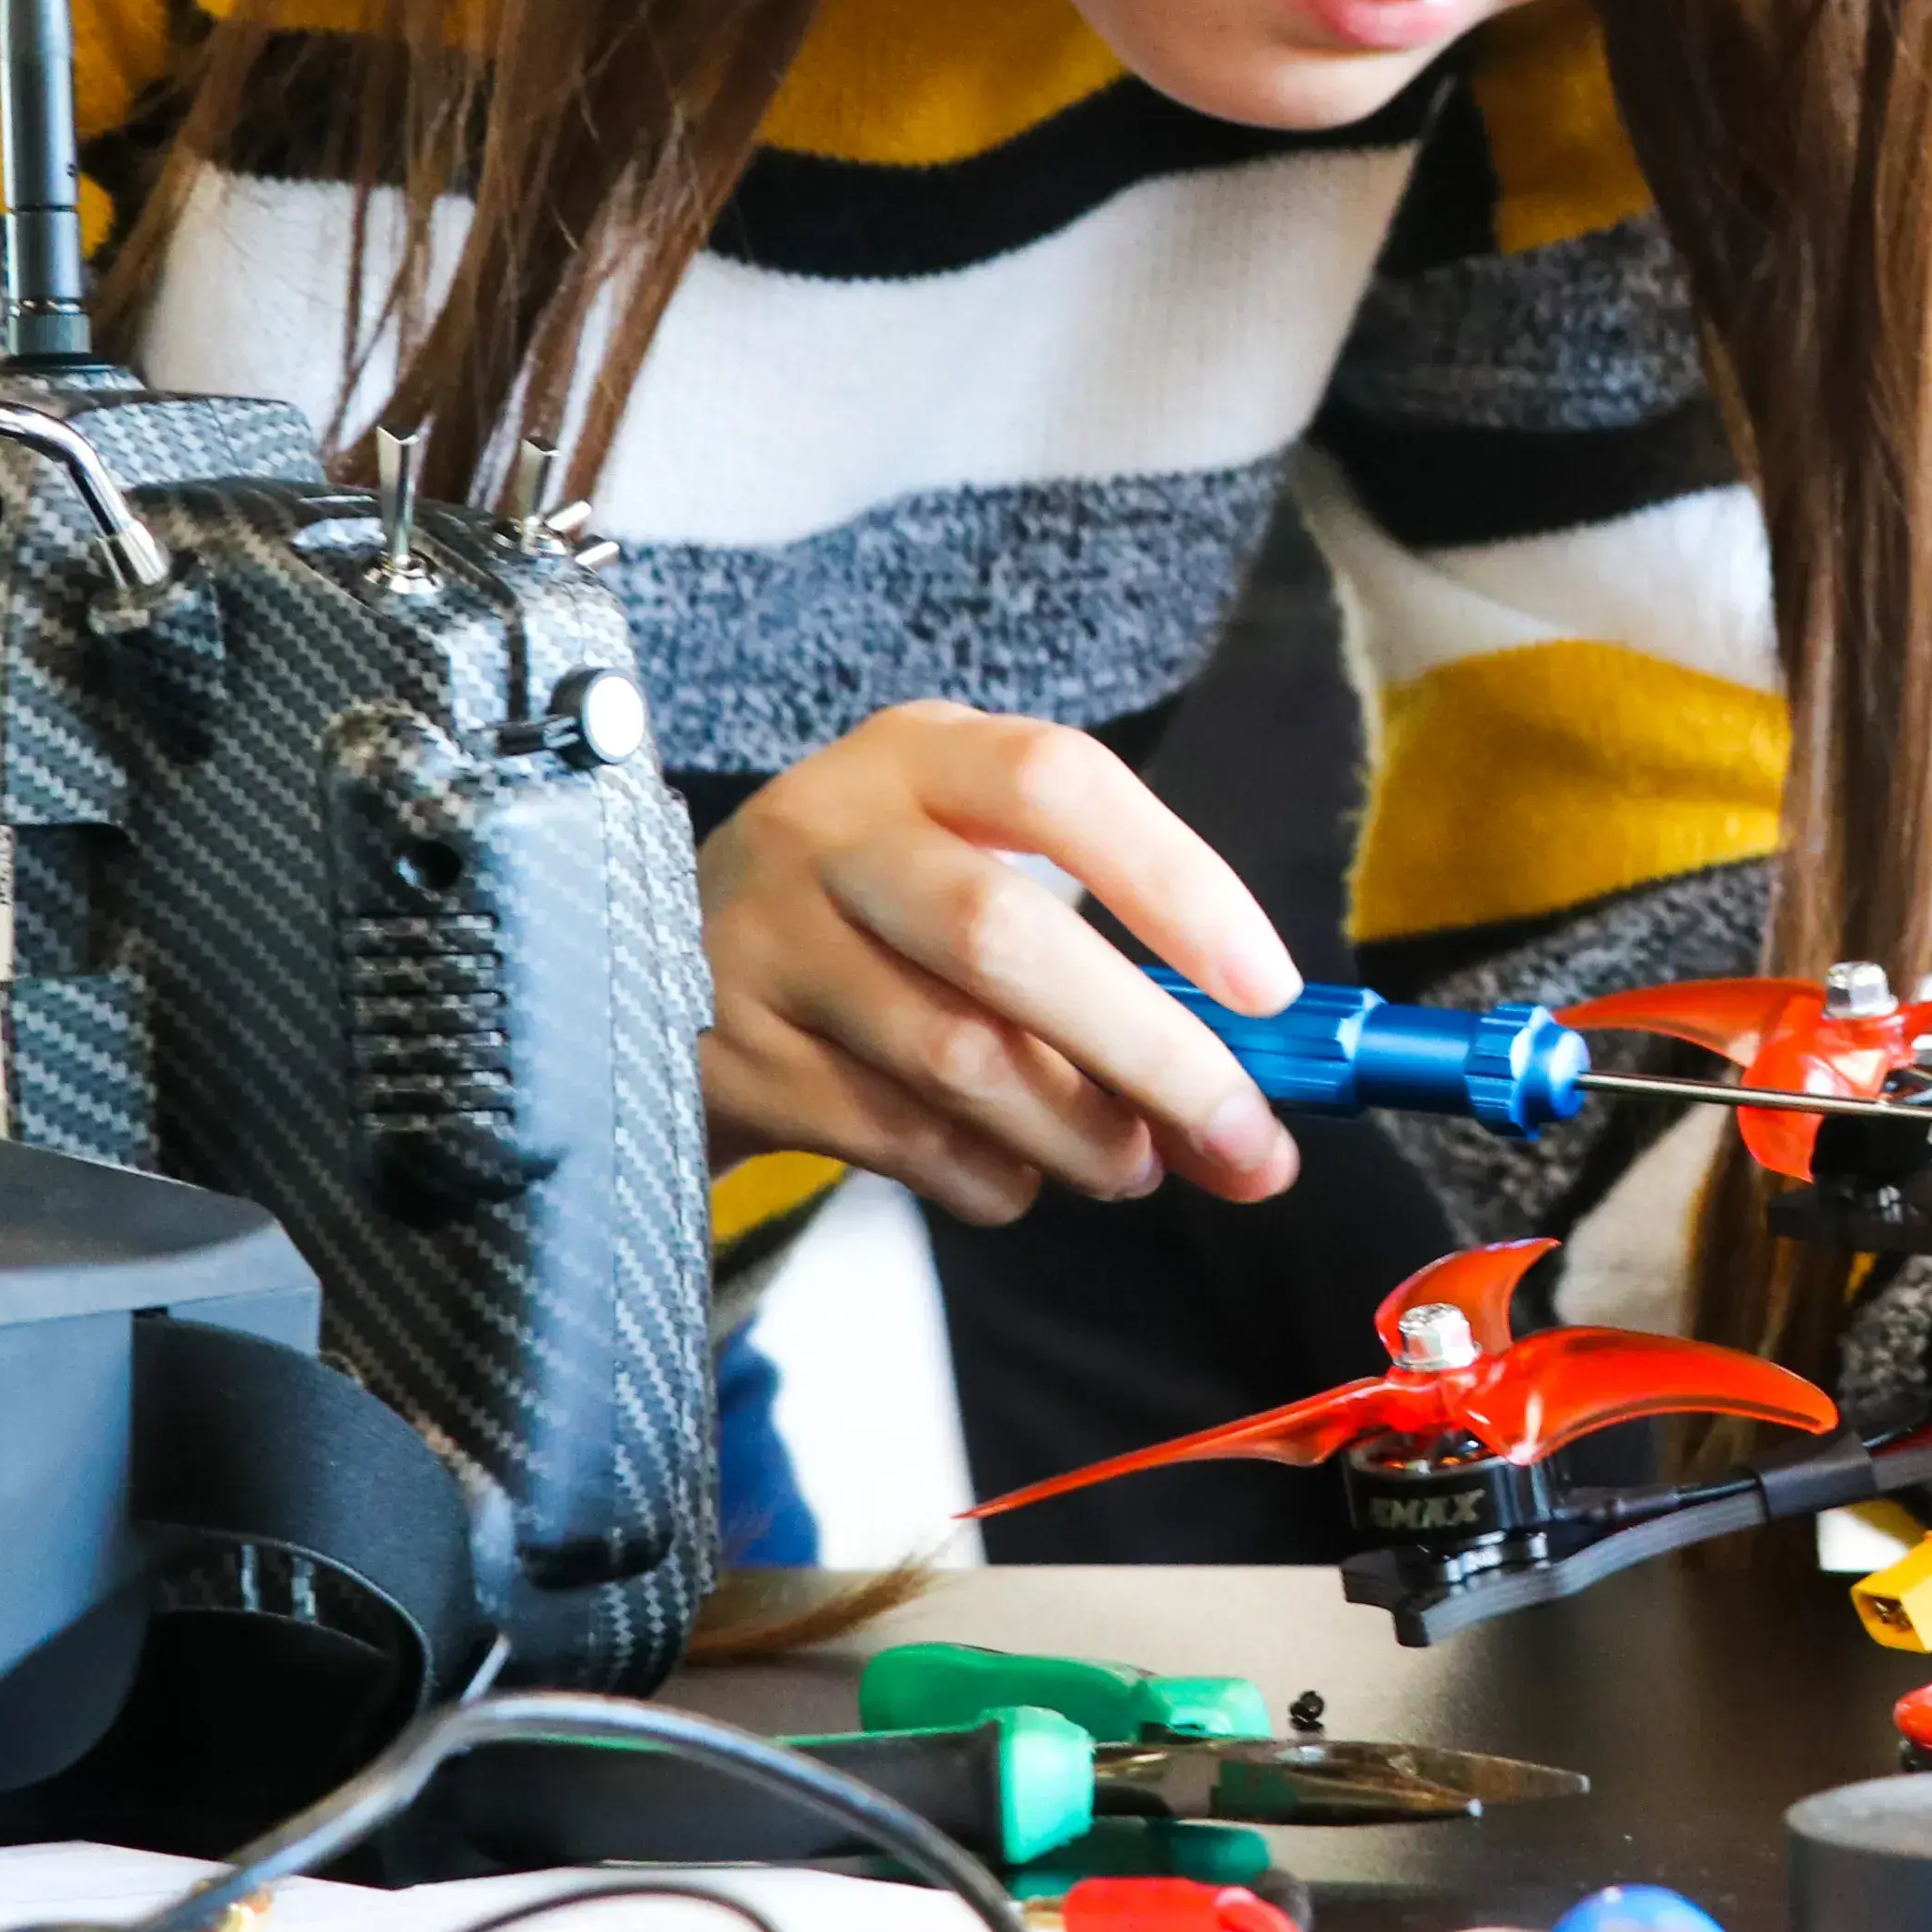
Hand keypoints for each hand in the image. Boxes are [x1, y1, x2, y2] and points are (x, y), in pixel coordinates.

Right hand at [694, 700, 1303, 1226]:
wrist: (662, 959)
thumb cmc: (882, 914)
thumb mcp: (973, 864)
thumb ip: (1114, 953)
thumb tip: (1255, 1092)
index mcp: (918, 756)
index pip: (1059, 786)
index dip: (1176, 884)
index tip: (1268, 990)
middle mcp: (829, 832)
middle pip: (1007, 937)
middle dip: (1151, 1054)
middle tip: (1243, 1138)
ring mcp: (766, 946)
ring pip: (958, 1057)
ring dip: (1079, 1134)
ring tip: (1134, 1164)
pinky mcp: (734, 1059)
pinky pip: (899, 1137)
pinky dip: (989, 1175)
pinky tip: (1018, 1174)